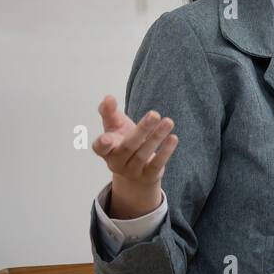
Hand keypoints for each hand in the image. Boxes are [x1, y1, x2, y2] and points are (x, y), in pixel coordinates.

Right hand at [91, 95, 176, 218]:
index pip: (100, 148)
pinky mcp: (148, 176)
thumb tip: (108, 98)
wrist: (136, 171)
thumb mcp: (115, 127)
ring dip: (157, 136)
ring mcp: (132, 171)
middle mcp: (117, 162)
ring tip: (168, 121)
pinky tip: (173, 138)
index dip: (102, 144)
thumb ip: (109, 113)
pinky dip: (166, 151)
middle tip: (154, 114)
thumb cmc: (122, 142)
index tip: (106, 138)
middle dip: (142, 130)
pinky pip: (157, 164)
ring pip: (144, 154)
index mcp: (106, 150)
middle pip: (129, 146)